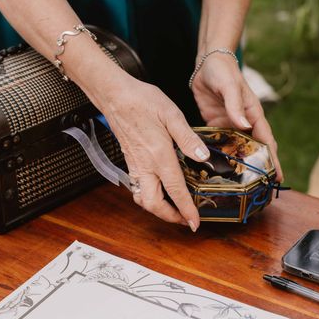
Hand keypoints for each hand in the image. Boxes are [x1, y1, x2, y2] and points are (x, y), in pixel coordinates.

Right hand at [83, 66, 209, 230]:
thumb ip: (188, 138)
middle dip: (169, 217)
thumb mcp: (172, 115)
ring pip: (143, 199)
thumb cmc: (142, 101)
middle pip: (154, 204)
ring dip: (158, 209)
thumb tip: (203, 157)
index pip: (175, 190)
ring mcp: (135, 165)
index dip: (186, 209)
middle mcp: (145, 165)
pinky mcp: (130, 162)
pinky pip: (138, 188)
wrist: (115, 95)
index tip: (195, 223)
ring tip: (174, 209)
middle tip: (185, 219)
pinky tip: (161, 190)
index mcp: (159, 155)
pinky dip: (149, 197)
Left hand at [191, 53, 283, 181]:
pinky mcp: (216, 124)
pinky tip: (215, 168)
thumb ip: (235, 106)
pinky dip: (219, 154)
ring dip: (237, 164)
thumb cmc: (224, 71)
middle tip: (259, 189)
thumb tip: (243, 124)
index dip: (272, 160)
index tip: (277, 178)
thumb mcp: (229, 87)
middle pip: (254, 150)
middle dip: (258, 168)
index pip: (266, 142)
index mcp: (253, 115)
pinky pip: (219, 143)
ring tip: (237, 186)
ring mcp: (230, 125)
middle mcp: (244, 123)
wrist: (208, 63)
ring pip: (236, 149)